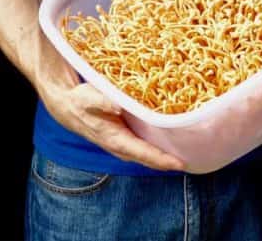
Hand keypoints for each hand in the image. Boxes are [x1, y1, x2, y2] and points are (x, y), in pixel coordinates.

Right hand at [41, 80, 184, 170]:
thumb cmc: (81, 102)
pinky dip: (157, 148)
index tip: (180, 163)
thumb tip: (117, 104)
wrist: (68, 106)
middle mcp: (121, 145)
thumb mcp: (90, 98)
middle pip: (149, 159)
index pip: (143, 153)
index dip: (162, 159)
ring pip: (147, 154)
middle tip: (192, 160)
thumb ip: (104, 101)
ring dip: (164, 156)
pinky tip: (171, 140)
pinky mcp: (124, 137)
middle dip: (169, 162)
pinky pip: (144, 146)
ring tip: (188, 153)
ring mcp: (123, 143)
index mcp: (116, 139)